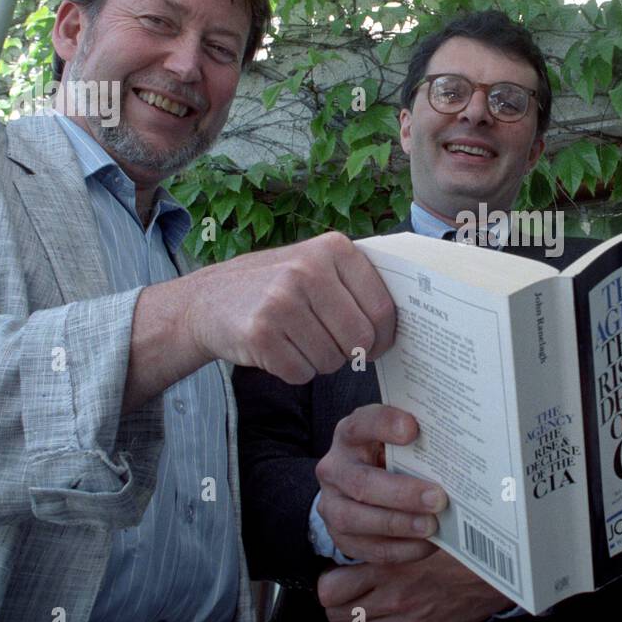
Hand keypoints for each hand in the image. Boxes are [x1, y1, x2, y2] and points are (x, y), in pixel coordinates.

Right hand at [183, 231, 394, 382]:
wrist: (207, 300)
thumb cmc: (276, 287)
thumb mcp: (316, 264)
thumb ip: (357, 283)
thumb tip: (414, 316)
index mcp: (333, 248)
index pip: (382, 308)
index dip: (383, 336)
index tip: (373, 344)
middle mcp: (307, 270)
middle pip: (360, 339)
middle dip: (351, 353)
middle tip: (332, 346)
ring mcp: (282, 301)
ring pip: (332, 361)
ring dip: (319, 362)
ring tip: (298, 340)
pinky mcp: (260, 333)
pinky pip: (301, 373)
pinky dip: (294, 371)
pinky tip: (278, 349)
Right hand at [316, 403, 447, 562]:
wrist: (356, 486)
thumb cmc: (388, 456)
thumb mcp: (395, 439)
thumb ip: (418, 437)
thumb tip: (459, 443)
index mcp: (351, 435)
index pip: (362, 424)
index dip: (385, 426)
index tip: (413, 429)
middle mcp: (336, 468)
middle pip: (362, 482)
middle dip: (402, 493)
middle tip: (438, 498)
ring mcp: (333, 505)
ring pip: (358, 519)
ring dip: (399, 525)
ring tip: (432, 526)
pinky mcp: (341, 537)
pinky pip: (369, 548)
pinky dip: (401, 549)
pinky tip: (427, 544)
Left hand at [318, 550, 511, 621]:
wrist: (496, 573)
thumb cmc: (460, 547)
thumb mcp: (418, 532)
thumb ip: (388, 537)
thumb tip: (363, 530)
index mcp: (390, 569)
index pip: (331, 589)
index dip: (330, 582)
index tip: (337, 573)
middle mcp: (394, 601)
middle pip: (337, 615)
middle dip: (339, 602)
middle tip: (349, 589)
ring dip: (356, 620)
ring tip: (366, 604)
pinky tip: (383, 621)